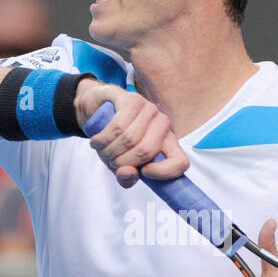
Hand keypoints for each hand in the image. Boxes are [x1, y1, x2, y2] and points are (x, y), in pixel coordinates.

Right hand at [75, 81, 189, 186]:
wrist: (97, 110)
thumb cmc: (115, 141)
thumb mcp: (121, 165)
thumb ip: (127, 177)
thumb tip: (127, 173)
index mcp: (168, 143)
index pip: (181, 162)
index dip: (164, 172)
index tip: (143, 173)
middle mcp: (163, 124)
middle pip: (146, 151)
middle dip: (121, 162)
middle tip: (110, 161)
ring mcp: (149, 109)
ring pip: (129, 139)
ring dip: (108, 151)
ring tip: (102, 151)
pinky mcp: (131, 99)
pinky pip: (117, 125)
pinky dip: (102, 139)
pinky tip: (96, 141)